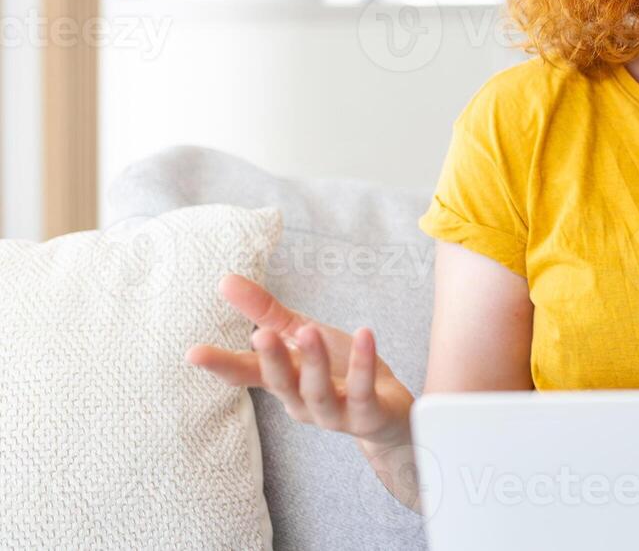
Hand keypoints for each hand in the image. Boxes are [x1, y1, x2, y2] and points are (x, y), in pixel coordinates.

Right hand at [186, 274, 413, 447]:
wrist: (388, 411)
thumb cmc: (340, 369)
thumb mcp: (302, 335)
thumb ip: (266, 313)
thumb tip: (225, 280)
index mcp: (283, 380)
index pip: (246, 374)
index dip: (221, 365)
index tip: (193, 353)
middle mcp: (301, 401)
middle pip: (280, 383)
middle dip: (270, 360)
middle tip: (261, 335)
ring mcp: (333, 413)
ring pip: (317, 391)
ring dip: (313, 362)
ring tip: (309, 330)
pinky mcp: (366, 416)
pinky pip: (362, 391)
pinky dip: (363, 364)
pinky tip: (364, 334)